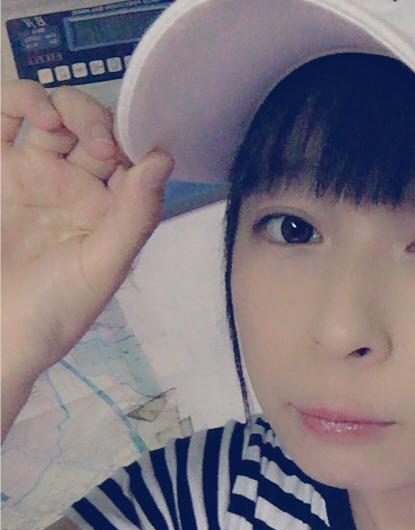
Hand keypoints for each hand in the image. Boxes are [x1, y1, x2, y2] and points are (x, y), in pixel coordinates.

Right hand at [1, 79, 173, 380]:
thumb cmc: (54, 311)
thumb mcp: (103, 266)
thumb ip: (135, 214)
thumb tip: (163, 158)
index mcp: (110, 212)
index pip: (132, 159)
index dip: (137, 143)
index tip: (138, 145)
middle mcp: (76, 187)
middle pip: (96, 129)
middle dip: (101, 122)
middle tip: (100, 143)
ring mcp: (35, 173)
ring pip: (56, 114)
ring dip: (67, 105)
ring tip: (60, 124)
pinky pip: (6, 115)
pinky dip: (21, 99)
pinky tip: (37, 113)